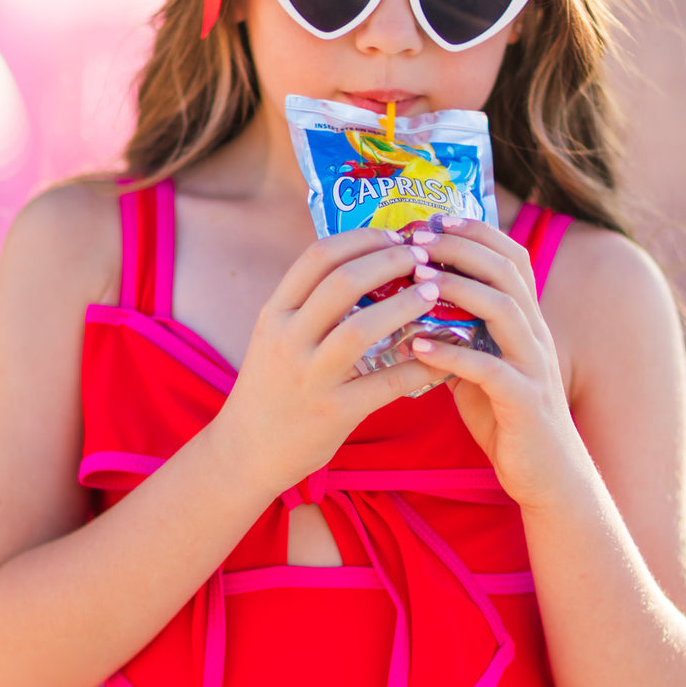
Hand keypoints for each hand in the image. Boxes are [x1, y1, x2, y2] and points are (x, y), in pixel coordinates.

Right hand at [211, 228, 442, 494]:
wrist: (245, 450)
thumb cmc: (271, 389)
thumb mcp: (275, 337)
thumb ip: (308, 306)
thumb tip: (364, 266)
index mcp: (274, 313)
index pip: (317, 257)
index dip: (362, 238)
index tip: (395, 236)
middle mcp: (287, 339)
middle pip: (343, 281)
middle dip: (389, 260)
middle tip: (422, 256)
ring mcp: (310, 376)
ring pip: (362, 327)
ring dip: (405, 304)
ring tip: (433, 292)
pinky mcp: (334, 411)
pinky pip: (386, 383)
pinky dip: (418, 365)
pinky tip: (439, 354)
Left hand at [404, 219, 586, 504]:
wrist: (547, 476)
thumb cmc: (506, 418)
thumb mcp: (479, 366)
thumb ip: (456, 334)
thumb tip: (408, 306)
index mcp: (525, 320)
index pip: (509, 256)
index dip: (473, 232)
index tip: (430, 219)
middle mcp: (535, 334)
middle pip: (506, 271)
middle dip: (460, 248)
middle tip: (415, 238)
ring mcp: (533, 366)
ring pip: (503, 310)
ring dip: (458, 290)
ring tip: (416, 280)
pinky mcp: (525, 402)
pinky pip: (489, 370)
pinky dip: (452, 354)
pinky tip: (417, 347)